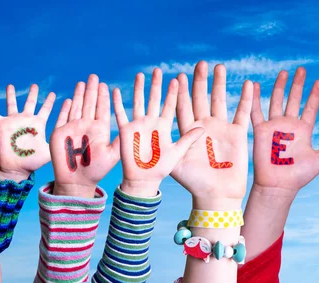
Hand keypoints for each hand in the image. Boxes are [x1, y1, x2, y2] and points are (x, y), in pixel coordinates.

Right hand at [0, 84, 55, 180]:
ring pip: (12, 104)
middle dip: (32, 94)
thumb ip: (57, 142)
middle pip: (30, 102)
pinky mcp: (1, 126)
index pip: (46, 109)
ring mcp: (13, 122)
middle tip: (35, 85)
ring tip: (10, 86)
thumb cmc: (32, 161)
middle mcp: (26, 120)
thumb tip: (70, 138)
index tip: (55, 93)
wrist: (15, 168)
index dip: (50, 102)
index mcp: (38, 124)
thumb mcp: (48, 151)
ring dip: (11, 95)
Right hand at [49, 75, 119, 197]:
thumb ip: (120, 141)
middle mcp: (86, 126)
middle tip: (94, 76)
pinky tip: (69, 99)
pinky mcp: (60, 133)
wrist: (77, 182)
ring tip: (82, 82)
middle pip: (89, 104)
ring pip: (77, 107)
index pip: (101, 108)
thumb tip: (131, 128)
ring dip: (79, 95)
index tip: (105, 84)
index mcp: (99, 129)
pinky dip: (65, 108)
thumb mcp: (112, 155)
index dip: (103, 96)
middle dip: (92, 90)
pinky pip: (62, 117)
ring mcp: (72, 129)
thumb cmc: (96, 170)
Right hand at [113, 68, 204, 196]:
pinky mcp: (125, 131)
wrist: (143, 180)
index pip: (169, 105)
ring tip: (140, 75)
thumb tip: (203, 128)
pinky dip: (117, 103)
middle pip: (153, 99)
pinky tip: (114, 90)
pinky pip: (120, 114)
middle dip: (155, 85)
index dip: (173, 93)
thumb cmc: (161, 168)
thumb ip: (188, 140)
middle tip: (158, 70)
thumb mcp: (178, 153)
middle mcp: (151, 122)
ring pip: (138, 102)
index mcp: (164, 126)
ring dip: (138, 89)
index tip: (177, 78)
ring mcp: (138, 125)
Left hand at [170, 61, 252, 209]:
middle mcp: (203, 126)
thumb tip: (164, 125)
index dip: (181, 91)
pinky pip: (242, 113)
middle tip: (200, 63)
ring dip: (219, 84)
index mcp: (187, 131)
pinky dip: (246, 99)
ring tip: (219, 66)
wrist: (216, 195)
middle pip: (201, 98)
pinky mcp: (237, 134)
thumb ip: (173, 143)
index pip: (183, 106)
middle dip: (200, 81)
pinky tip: (248, 84)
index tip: (178, 76)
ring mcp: (221, 128)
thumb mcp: (178, 162)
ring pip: (220, 100)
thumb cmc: (194, 183)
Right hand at [251, 67, 318, 197]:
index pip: (310, 108)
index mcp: (303, 130)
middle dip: (297, 85)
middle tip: (302, 70)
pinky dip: (255, 98)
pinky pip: (256, 111)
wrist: (278, 185)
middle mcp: (289, 125)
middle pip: (293, 99)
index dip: (315, 95)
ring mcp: (274, 126)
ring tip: (284, 73)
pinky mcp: (261, 130)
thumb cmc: (298, 176)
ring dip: (280, 87)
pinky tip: (256, 85)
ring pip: (276, 101)